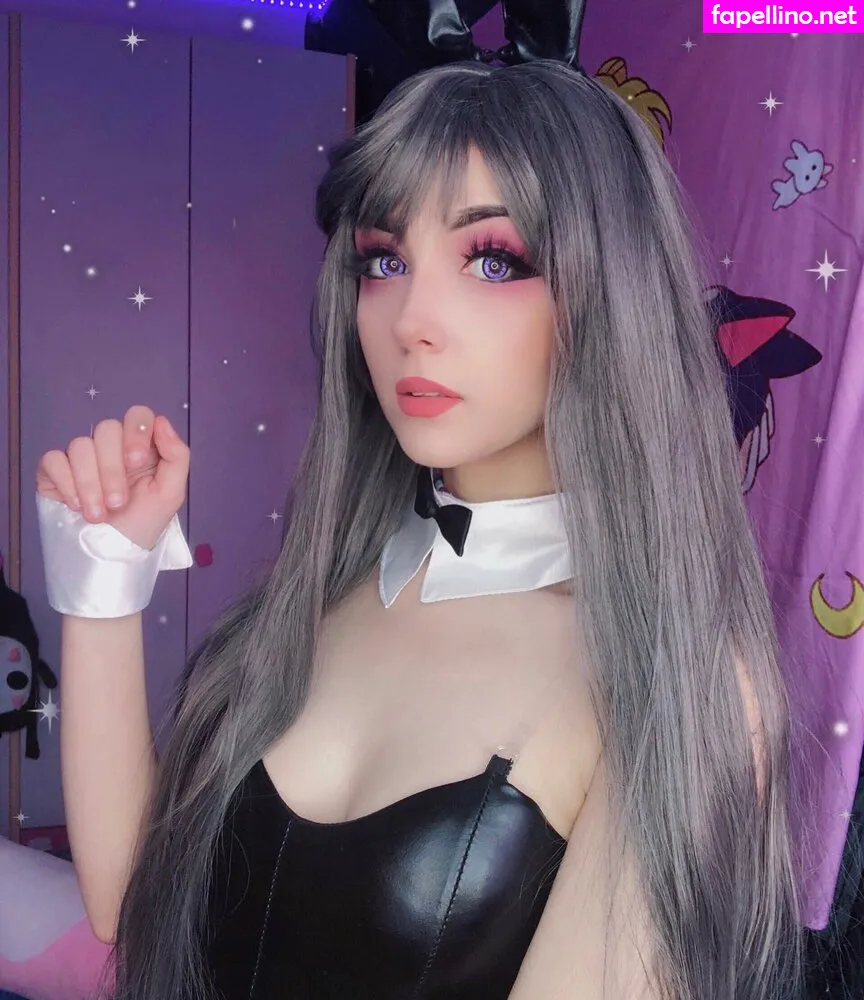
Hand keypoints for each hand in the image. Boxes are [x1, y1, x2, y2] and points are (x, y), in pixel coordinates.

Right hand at [35, 406, 189, 551]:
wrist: (109, 557)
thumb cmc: (142, 525)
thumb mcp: (171, 494)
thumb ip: (176, 455)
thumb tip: (162, 421)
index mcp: (141, 447)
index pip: (138, 415)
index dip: (136, 432)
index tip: (135, 463)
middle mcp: (112, 447)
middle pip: (107, 428)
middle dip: (112, 469)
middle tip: (118, 503)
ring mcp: (82, 458)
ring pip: (80, 445)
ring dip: (90, 484)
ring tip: (97, 516)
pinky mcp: (55, 471)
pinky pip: (54, 459)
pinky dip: (66, 484)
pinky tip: (75, 505)